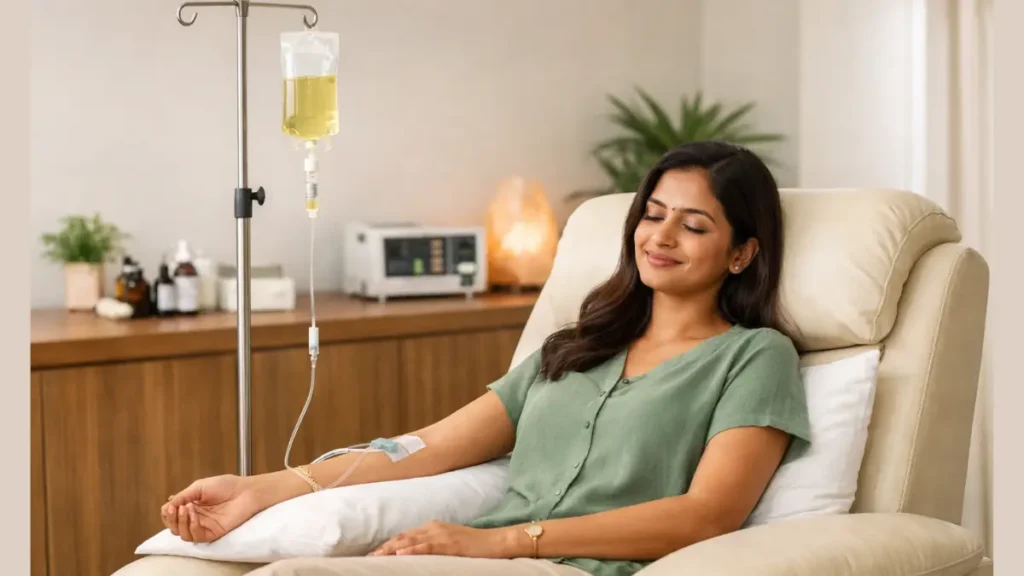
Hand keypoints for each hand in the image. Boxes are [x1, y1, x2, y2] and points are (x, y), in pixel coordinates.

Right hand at [161, 474, 261, 543]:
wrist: (245, 491)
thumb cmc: (225, 486)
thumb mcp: (199, 487)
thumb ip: (183, 496)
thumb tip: (167, 505)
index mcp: (191, 506)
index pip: (172, 515)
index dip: (167, 512)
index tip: (170, 505)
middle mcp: (195, 517)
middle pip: (174, 527)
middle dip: (171, 519)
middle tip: (176, 509)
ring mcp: (204, 526)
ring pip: (183, 534)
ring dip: (181, 523)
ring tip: (186, 509)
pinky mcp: (213, 533)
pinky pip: (197, 537)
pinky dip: (192, 527)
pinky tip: (194, 515)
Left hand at [368, 521, 525, 557]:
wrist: (497, 542)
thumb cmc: (475, 546)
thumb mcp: (450, 543)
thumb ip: (432, 546)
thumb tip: (414, 555)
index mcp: (432, 528)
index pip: (404, 536)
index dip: (387, 545)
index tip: (373, 554)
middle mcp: (434, 528)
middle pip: (403, 537)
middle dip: (384, 547)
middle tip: (368, 557)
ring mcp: (442, 535)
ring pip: (411, 541)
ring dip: (392, 549)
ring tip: (377, 556)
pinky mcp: (451, 544)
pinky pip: (428, 547)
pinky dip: (413, 549)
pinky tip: (401, 553)